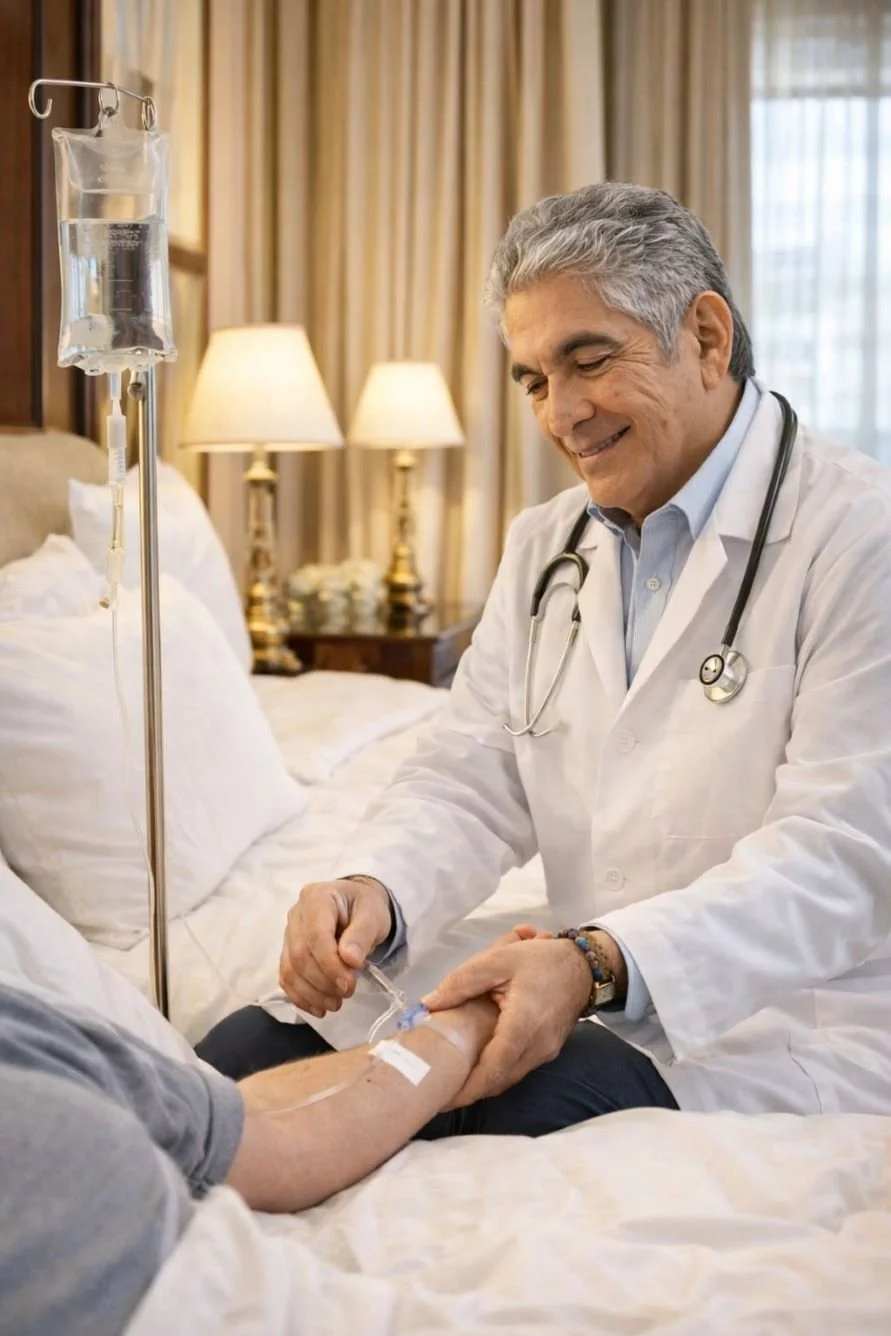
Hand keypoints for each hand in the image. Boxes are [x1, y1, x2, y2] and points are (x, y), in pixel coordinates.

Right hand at [279, 876, 392, 1015]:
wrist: (357, 907)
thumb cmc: (366, 908)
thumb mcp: (373, 915)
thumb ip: (362, 935)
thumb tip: (350, 960)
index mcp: (316, 898)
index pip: (315, 936)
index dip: (330, 964)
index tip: (349, 985)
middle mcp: (296, 914)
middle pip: (300, 956)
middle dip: (323, 981)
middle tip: (347, 993)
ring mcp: (288, 934)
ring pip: (291, 970)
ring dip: (312, 993)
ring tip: (336, 1003)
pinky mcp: (288, 953)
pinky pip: (287, 979)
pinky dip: (301, 997)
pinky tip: (319, 1008)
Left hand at [421, 936, 591, 1105]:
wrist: (584, 966)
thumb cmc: (541, 960)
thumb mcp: (498, 959)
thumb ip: (461, 982)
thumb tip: (429, 1004)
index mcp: (523, 1025)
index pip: (493, 1069)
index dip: (466, 1088)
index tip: (441, 1097)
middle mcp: (537, 1047)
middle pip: (499, 1081)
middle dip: (469, 1092)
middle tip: (438, 1092)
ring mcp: (546, 1053)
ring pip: (509, 1079)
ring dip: (483, 1084)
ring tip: (453, 1082)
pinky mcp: (548, 1051)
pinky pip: (518, 1069)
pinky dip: (497, 1073)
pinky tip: (478, 1067)